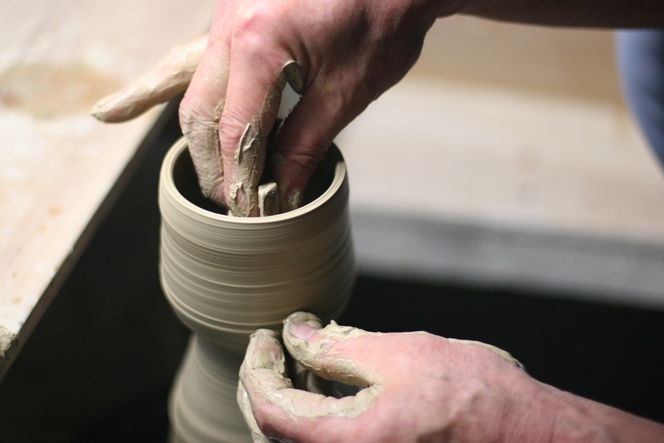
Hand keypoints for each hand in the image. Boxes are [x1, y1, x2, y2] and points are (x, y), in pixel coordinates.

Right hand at [93, 0, 456, 214]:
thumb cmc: (382, 19)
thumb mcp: (348, 91)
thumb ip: (305, 144)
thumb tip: (282, 191)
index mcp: (257, 43)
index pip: (232, 132)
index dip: (238, 180)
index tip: (248, 212)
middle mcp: (227, 26)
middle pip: (199, 116)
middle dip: (212, 167)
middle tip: (232, 202)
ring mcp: (224, 18)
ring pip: (188, 90)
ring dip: (194, 138)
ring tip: (197, 178)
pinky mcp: (232, 19)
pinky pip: (190, 62)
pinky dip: (161, 89)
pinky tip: (120, 111)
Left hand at [238, 312, 536, 442]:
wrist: (528, 435)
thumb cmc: (473, 395)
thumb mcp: (398, 355)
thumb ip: (336, 347)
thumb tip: (297, 334)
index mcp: (349, 441)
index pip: (272, 410)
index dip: (258, 370)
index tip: (263, 337)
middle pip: (276, 433)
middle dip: (265, 385)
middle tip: (270, 347)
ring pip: (299, 442)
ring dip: (287, 400)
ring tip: (298, 360)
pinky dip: (314, 415)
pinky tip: (326, 385)